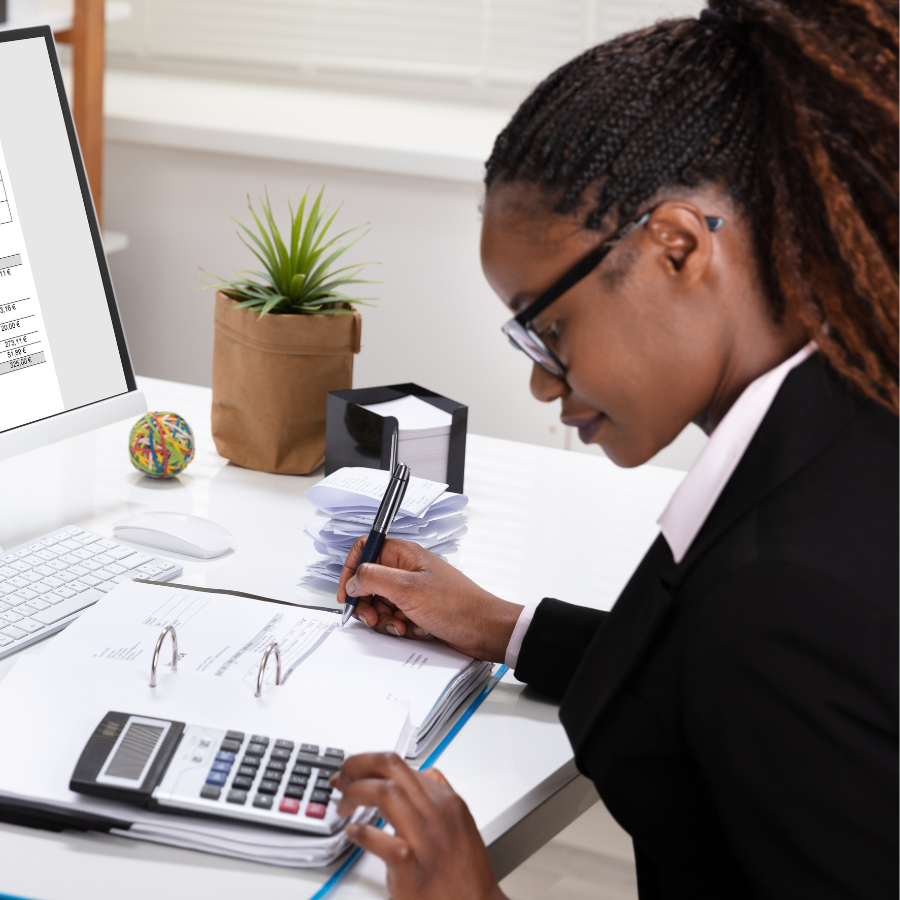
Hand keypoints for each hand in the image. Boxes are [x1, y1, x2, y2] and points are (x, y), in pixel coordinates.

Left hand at [333, 752, 506, 899]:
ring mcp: (424, 839)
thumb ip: (439, 796)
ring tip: (344, 804)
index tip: (354, 771)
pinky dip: (361, 833)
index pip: (400, 764)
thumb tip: (421, 776)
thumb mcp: (460, 822)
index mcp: (446, 800)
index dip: (369, 764)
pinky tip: (353, 832)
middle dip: (358, 765)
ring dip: (356, 793)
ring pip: (386, 793)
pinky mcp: (411, 868)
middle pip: (391, 766)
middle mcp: (436, 813)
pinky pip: (381, 841)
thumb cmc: (466, 872)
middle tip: (343, 778)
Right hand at [337, 537, 522, 662]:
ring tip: (401, 625)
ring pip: (380, 603)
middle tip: (373, 616)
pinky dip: (399, 626)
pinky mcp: (417, 609)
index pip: (365, 548)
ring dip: (385, 618)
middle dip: (368, 603)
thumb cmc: (457, 605)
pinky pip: (394, 617)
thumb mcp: (408, 590)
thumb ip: (374, 579)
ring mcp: (412, 590)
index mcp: (404, 554)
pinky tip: (413, 630)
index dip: (351, 569)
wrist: (484, 630)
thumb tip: (353, 580)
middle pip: (368, 581)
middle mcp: (406, 569)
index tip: (347, 593)